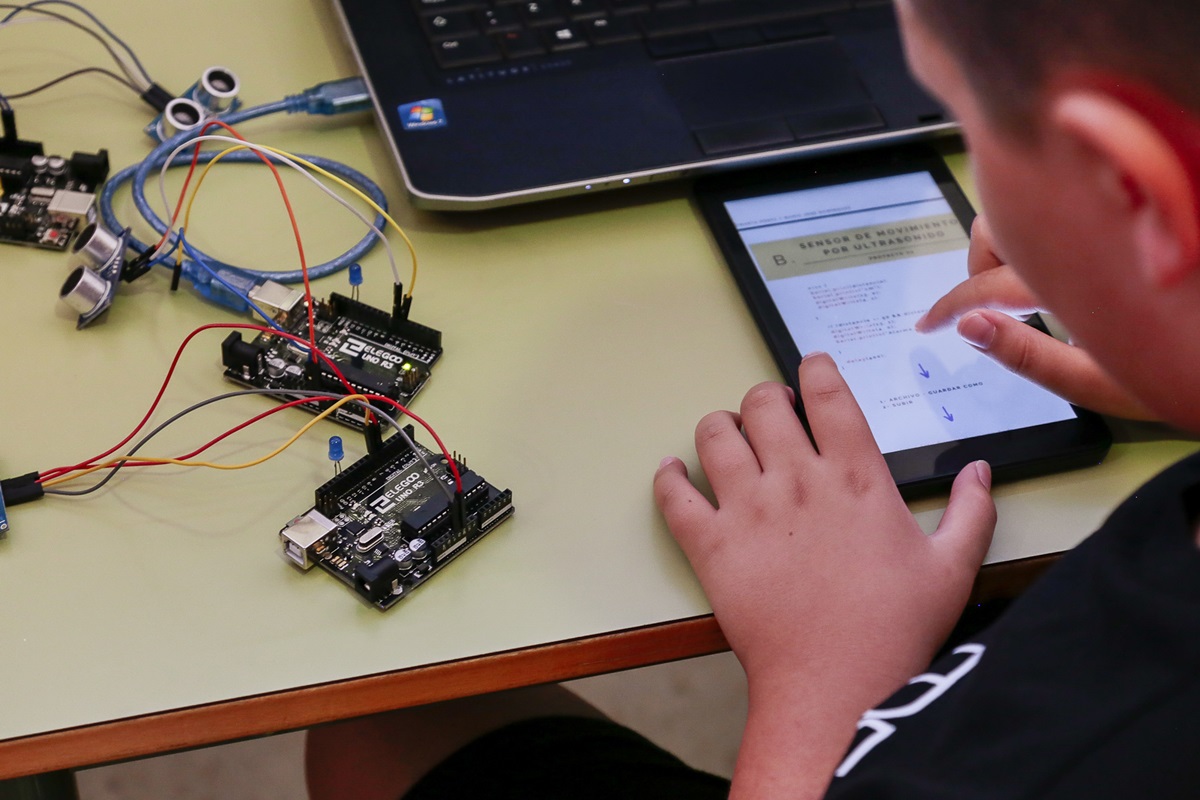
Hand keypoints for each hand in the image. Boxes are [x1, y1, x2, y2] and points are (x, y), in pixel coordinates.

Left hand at [653, 354, 995, 797]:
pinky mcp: (711, 545)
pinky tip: (672, 472)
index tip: (810, 368)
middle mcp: (797, 480)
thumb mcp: (953, 568)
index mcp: (855, 477)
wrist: (836, 685)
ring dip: (718, 427)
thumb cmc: (895, 630)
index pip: (827, 394)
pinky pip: (674, 495)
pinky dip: (667, 477)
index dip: (814, 369)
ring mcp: (748, 509)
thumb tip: (982, 471)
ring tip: (727, 438)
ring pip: (714, 435)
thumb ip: (971, 512)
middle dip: (764, 398)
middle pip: (762, 403)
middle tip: (770, 413)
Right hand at [917, 216, 1155, 419]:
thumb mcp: (1099, 385)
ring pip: (1031, 208)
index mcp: (1074, 282)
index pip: (986, 285)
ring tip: (1024, 285)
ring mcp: (1105, 226)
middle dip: (978, 263)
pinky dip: (1049, 235)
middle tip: (978, 302)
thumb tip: (971, 328)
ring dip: (1013, 241)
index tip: (931, 322)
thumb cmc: (1189, 375)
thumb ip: (1027, 356)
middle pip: (997, 227)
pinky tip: (1064, 268)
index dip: (949, 305)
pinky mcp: (1125, 222)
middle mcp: (1088, 240)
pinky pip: (1067, 211)